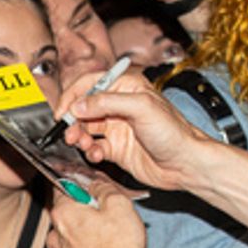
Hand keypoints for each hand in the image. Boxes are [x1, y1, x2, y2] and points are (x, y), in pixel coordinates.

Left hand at [48, 178, 155, 247]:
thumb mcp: (120, 203)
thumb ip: (103, 188)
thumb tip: (97, 185)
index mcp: (64, 214)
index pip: (61, 188)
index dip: (78, 184)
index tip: (89, 185)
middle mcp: (56, 238)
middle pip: (66, 215)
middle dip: (83, 211)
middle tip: (106, 213)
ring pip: (69, 239)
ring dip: (84, 235)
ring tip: (108, 237)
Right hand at [56, 72, 209, 190]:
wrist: (185, 164)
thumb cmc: (173, 132)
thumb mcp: (142, 108)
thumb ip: (108, 102)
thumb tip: (79, 103)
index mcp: (128, 88)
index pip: (92, 84)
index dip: (74, 95)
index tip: (63, 110)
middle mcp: (120, 106)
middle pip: (85, 107)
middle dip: (73, 119)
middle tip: (68, 130)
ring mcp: (117, 128)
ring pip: (86, 128)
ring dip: (79, 135)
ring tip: (81, 142)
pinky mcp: (116, 148)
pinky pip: (94, 147)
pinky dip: (90, 151)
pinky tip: (96, 154)